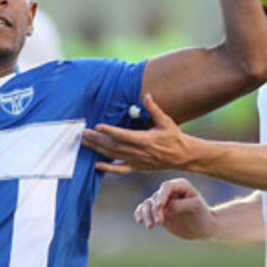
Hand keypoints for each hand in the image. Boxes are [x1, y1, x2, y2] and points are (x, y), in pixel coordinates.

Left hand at [82, 94, 196, 173]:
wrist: (182, 156)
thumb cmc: (174, 137)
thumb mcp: (166, 121)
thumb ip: (154, 109)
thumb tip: (147, 96)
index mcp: (145, 140)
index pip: (124, 135)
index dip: (110, 131)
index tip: (98, 126)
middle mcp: (138, 152)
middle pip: (114, 146)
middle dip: (97, 139)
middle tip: (84, 133)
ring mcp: (136, 161)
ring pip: (113, 156)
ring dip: (98, 149)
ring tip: (85, 143)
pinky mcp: (137, 167)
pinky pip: (119, 170)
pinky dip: (107, 168)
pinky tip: (96, 165)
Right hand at [133, 177, 215, 239]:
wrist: (203, 228)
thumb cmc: (203, 215)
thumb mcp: (195, 208)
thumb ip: (179, 205)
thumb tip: (164, 208)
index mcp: (180, 185)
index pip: (166, 187)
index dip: (161, 195)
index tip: (160, 207)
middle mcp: (170, 192)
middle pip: (156, 197)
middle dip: (155, 210)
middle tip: (160, 223)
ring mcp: (163, 202)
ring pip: (148, 204)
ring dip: (146, 214)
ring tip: (150, 227)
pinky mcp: (158, 212)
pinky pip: (144, 210)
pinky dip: (140, 214)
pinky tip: (140, 221)